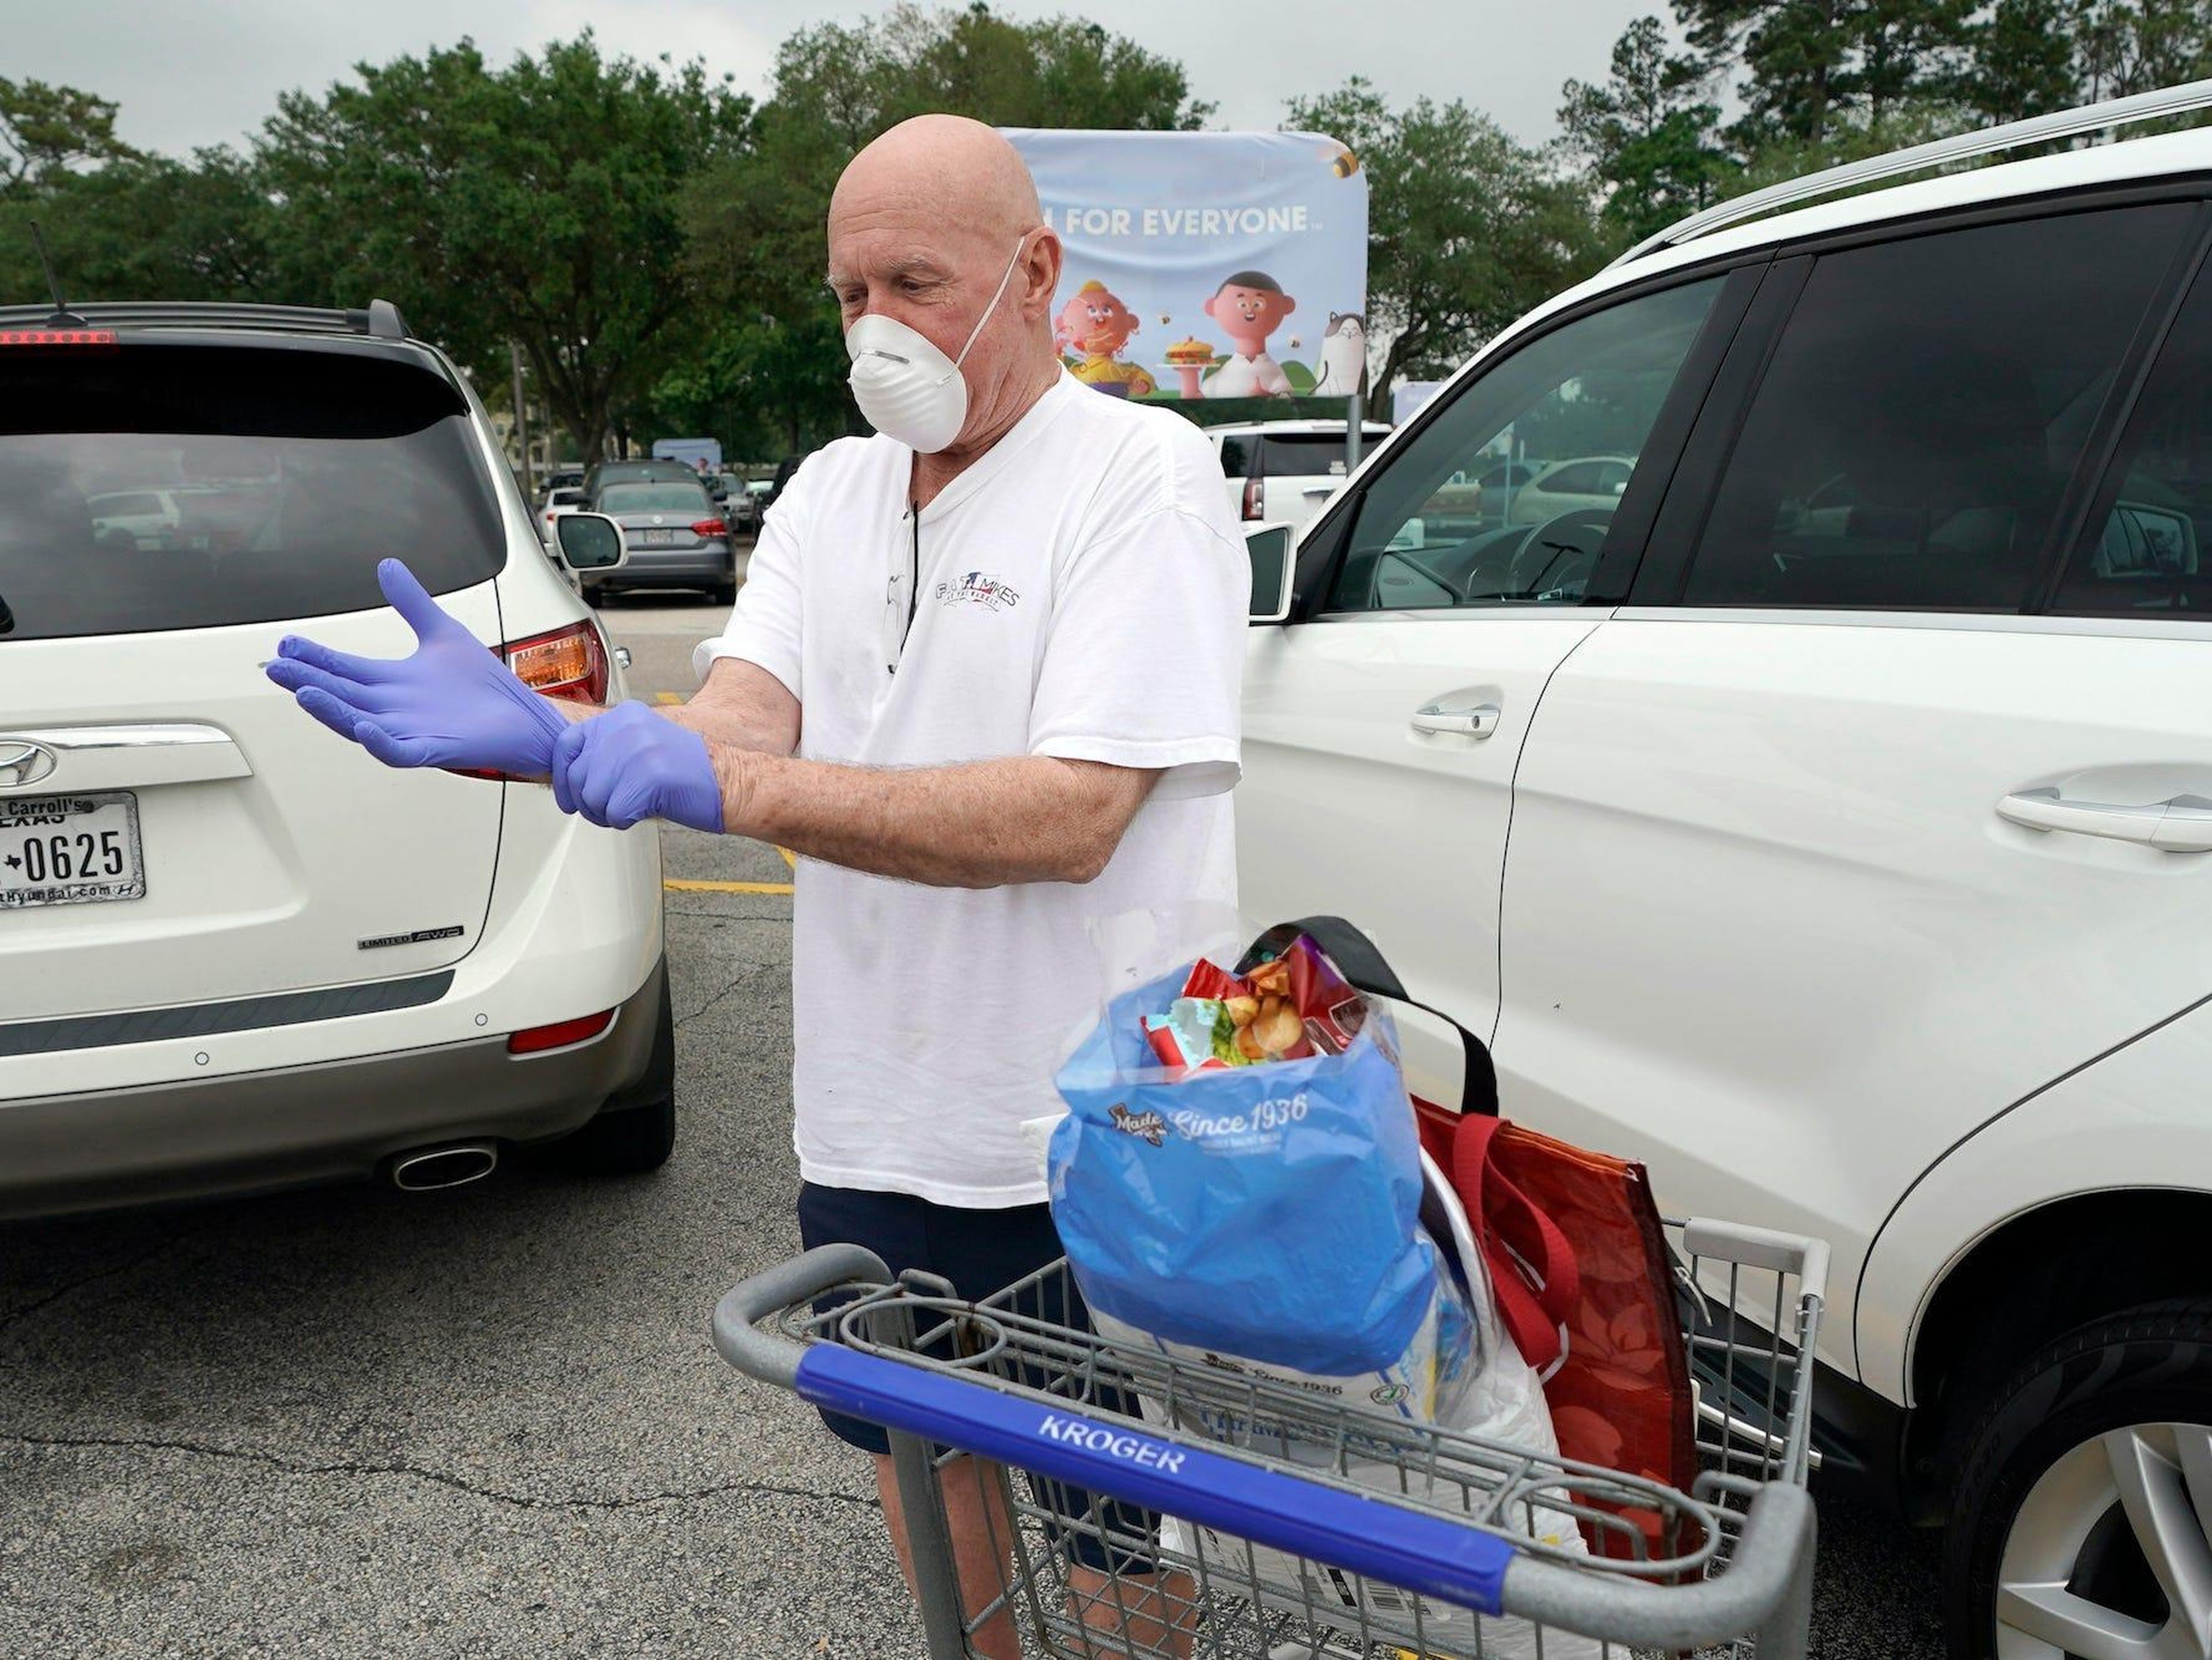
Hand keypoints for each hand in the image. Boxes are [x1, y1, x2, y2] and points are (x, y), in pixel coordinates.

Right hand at [264, 560, 568, 776]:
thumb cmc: (483, 684)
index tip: (287, 641)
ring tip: (305, 693)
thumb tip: (387, 564)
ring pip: (359, 723)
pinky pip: (400, 751)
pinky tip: (365, 727)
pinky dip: (380, 741)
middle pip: (341, 693)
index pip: (342, 667)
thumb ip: (412, 602)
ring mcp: (411, 731)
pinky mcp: (435, 750)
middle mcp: (392, 708)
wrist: (526, 716)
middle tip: (277, 666)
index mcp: (390, 681)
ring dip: (332, 710)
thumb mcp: (441, 632)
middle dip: (308, 680)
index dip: (314, 656)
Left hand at [551, 701, 724, 831]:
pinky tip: (645, 811)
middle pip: (577, 776)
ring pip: (591, 797)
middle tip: (610, 809)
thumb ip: (607, 749)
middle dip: (588, 802)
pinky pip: (614, 813)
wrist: (731, 782)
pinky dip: (625, 821)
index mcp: (623, 716)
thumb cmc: (687, 773)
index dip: (562, 776)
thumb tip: (567, 773)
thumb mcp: (642, 745)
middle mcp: (627, 727)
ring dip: (606, 814)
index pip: (566, 742)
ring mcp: (638, 750)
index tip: (569, 795)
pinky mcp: (648, 777)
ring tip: (631, 809)